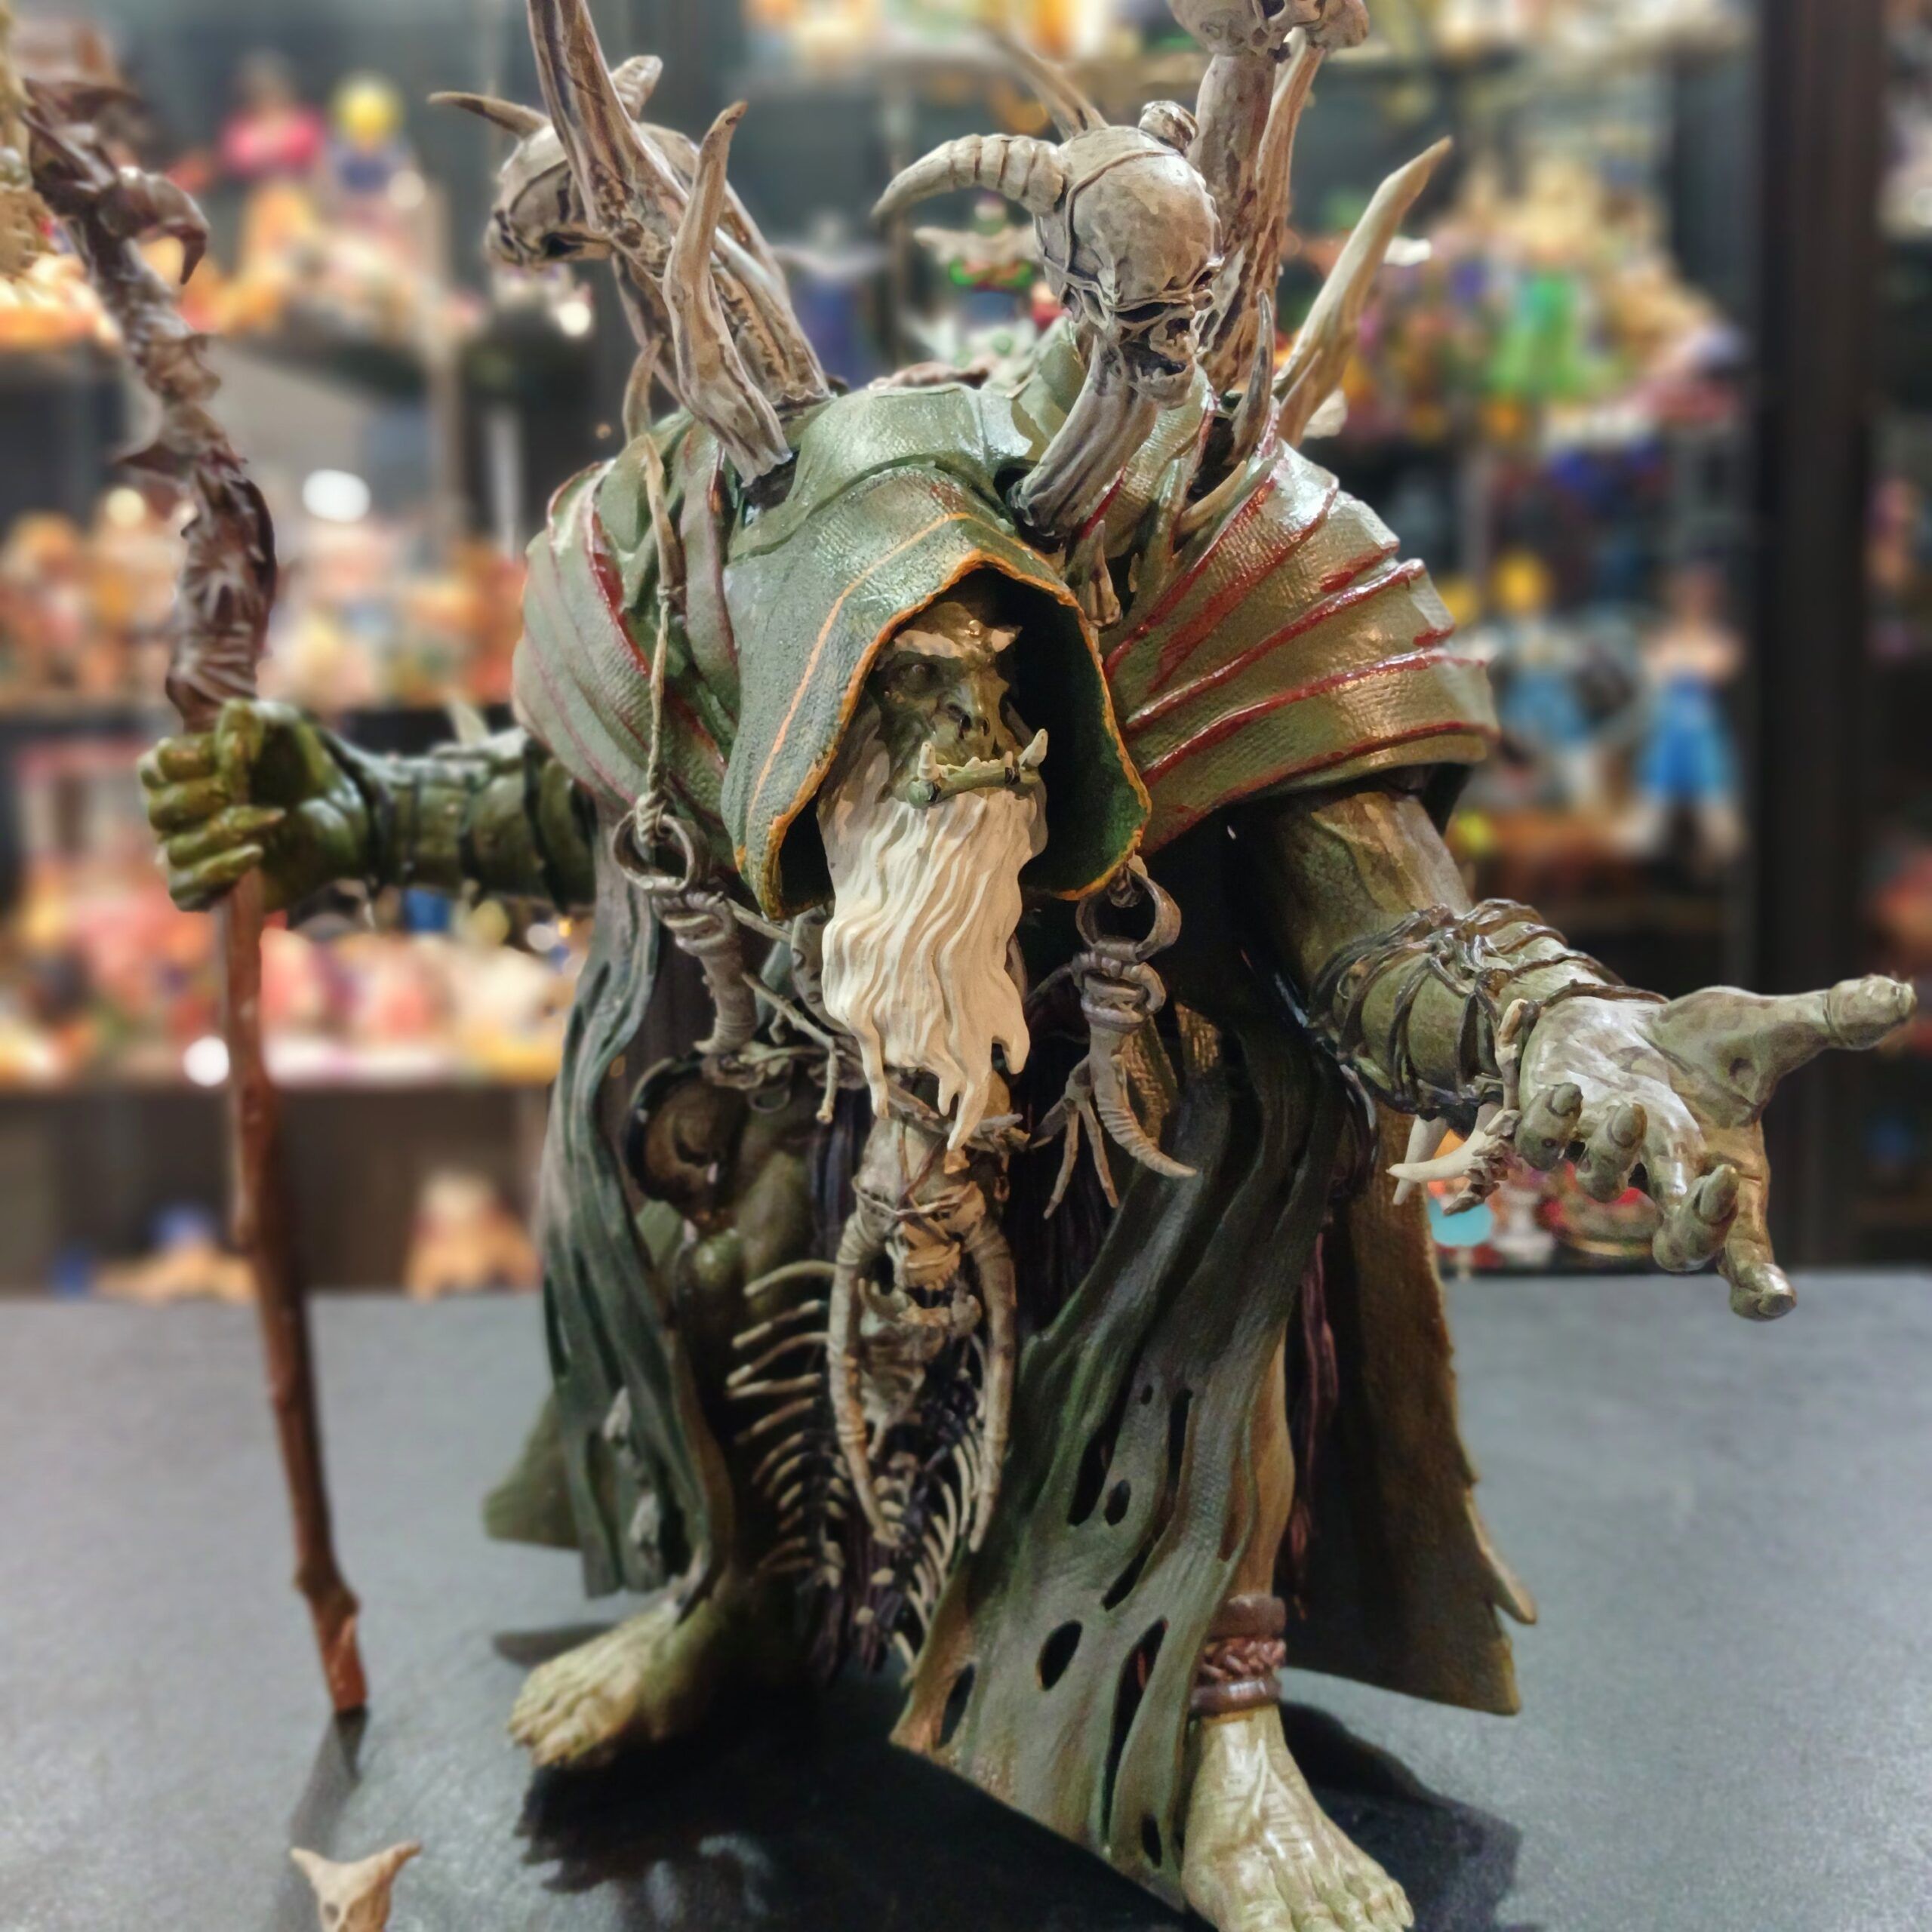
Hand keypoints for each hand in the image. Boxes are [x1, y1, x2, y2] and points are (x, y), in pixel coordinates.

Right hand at [139, 699, 371, 912]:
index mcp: (177, 773)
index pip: (155, 768)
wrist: (342, 816)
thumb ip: (248, 719)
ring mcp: (189, 855)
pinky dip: (219, 870)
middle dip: (205, 795)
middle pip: (160, 809)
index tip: (239, 752)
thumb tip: (226, 744)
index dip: (192, 758)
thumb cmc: (299, 767)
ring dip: (226, 831)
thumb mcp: (281, 726)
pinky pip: (186, 889)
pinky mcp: (209, 891)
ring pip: (176, 850)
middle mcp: (174, 816)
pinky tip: (255, 852)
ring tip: (273, 817)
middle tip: (245, 788)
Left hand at [1508, 977, 1915, 1318]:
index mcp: (1726, 1174)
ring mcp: (1603, 1154)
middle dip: (1692, 1230)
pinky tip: (1568, 1090)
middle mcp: (1664, 1176)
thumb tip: (1901, 997)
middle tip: (1707, 1188)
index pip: (1746, 1250)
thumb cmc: (1700, 1045)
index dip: (1757, 1281)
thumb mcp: (1766, 1030)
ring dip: (1615, 1154)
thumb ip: (1829, 1021)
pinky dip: (1547, 1126)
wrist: (1622, 1020)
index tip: (1772, 1299)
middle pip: (1677, 1247)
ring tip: (1633, 1109)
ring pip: (1602, 1184)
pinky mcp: (1550, 1124)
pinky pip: (1537, 1146)